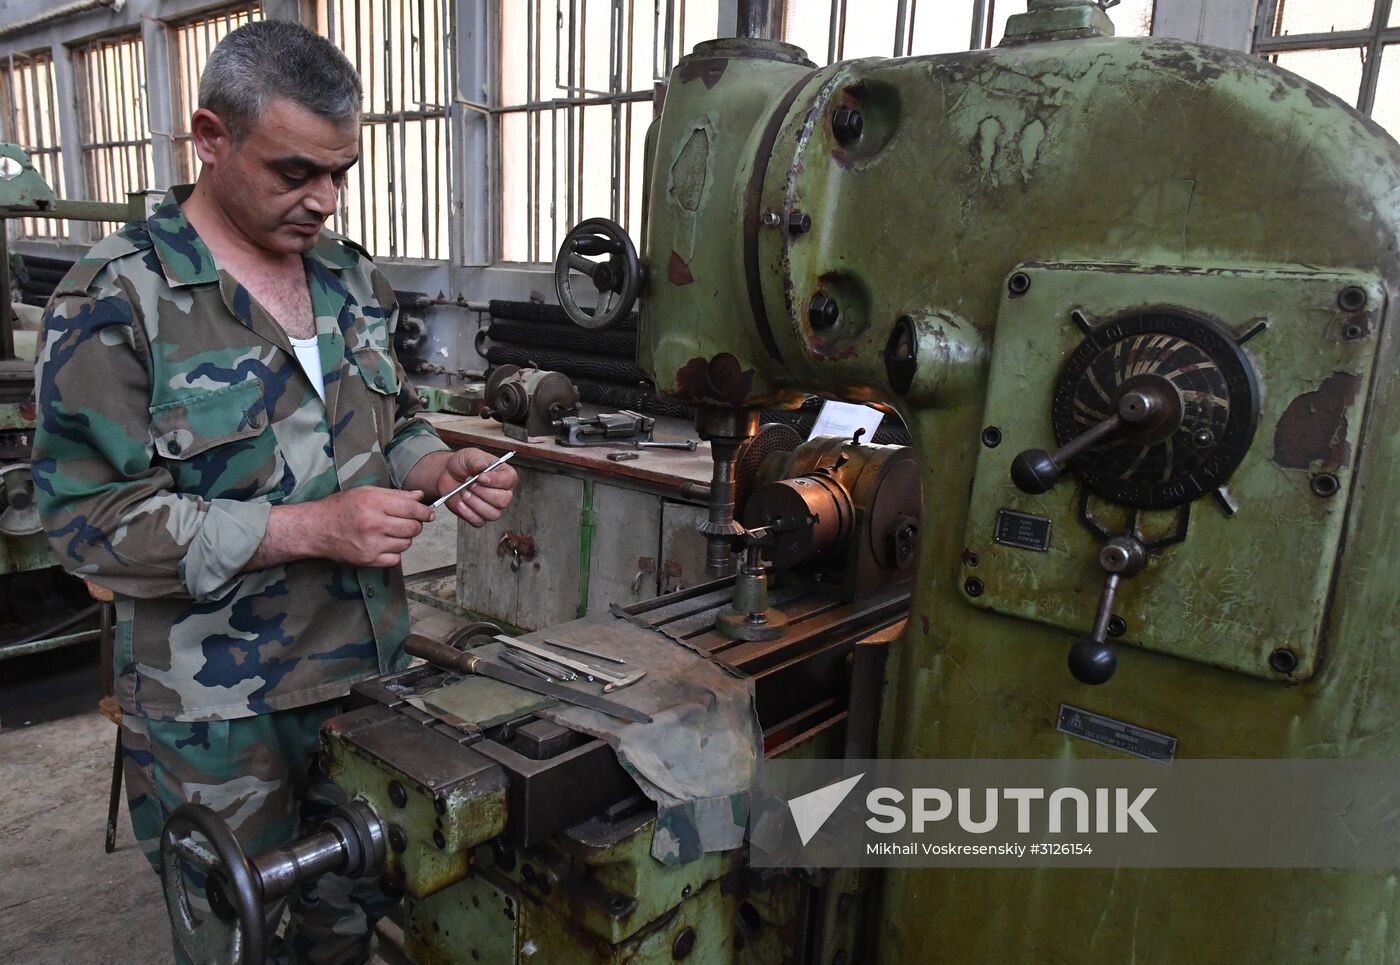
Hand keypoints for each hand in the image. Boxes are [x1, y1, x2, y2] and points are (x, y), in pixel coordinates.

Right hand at [315, 486, 435, 567]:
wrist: (316, 528)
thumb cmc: (340, 508)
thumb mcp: (366, 492)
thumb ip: (395, 495)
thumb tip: (419, 496)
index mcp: (373, 503)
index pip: (412, 509)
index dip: (425, 511)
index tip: (429, 513)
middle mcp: (373, 524)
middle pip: (413, 528)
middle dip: (415, 524)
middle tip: (408, 521)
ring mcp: (371, 544)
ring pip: (406, 543)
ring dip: (404, 538)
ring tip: (391, 531)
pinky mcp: (368, 560)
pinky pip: (395, 559)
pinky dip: (394, 552)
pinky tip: (384, 544)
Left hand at [435, 448, 517, 526]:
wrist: (448, 474)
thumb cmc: (463, 464)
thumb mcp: (470, 456)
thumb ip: (477, 461)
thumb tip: (481, 469)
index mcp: (505, 475)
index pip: (510, 481)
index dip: (495, 481)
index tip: (480, 477)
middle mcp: (503, 493)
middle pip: (503, 500)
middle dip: (482, 493)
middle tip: (468, 483)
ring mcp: (493, 507)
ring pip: (493, 514)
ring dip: (474, 503)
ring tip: (463, 491)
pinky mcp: (480, 516)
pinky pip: (479, 521)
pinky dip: (468, 513)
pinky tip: (460, 503)